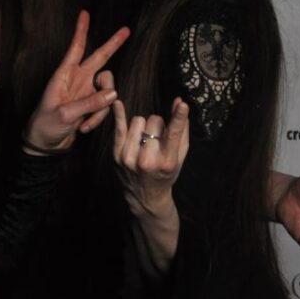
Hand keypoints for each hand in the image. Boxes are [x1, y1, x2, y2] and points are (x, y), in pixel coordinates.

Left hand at [23, 11, 128, 152]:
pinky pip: (105, 106)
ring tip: (83, 124)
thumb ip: (89, 104)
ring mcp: (86, 92)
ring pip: (107, 89)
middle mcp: (77, 80)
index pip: (75, 49)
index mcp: (64, 76)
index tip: (85, 13)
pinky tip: (83, 128)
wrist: (45, 145)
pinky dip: (97, 119)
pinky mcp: (92, 105)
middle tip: (126, 30)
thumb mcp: (64, 114)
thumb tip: (113, 93)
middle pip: (99, 58)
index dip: (81, 31)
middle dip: (112, 45)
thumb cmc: (45, 125)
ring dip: (100, 109)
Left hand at [112, 97, 188, 217]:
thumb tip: (180, 102)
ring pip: (138, 120)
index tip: (182, 105)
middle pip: (154, 121)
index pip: (173, 134)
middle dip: (157, 125)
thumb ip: (181, 129)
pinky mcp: (116, 156)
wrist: (145, 197)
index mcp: (166, 163)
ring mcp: (129, 158)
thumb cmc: (166, 173)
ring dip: (143, 126)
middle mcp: (147, 161)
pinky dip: (119, 115)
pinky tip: (118, 103)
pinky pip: (119, 128)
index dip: (179, 118)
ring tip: (145, 140)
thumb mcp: (179, 156)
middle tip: (157, 139)